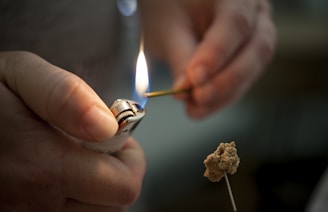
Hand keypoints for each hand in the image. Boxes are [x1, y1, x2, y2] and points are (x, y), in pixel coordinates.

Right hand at [0, 51, 145, 210]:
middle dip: (116, 174)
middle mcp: (35, 205)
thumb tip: (107, 125)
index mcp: (43, 166)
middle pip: (112, 206)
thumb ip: (66, 95)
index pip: (124, 186)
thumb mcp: (20, 75)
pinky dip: (74, 200)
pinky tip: (57, 178)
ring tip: (75, 161)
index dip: (131, 159)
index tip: (118, 138)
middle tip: (96, 149)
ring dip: (95, 190)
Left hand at [140, 0, 275, 118]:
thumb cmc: (170, 8)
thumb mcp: (168, 29)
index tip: (195, 79)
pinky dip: (224, 95)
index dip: (217, 54)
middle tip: (198, 98)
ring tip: (196, 109)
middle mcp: (255, 12)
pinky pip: (244, 78)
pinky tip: (203, 106)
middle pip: (255, 49)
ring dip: (225, 94)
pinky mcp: (249, 55)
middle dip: (225, 80)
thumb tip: (186, 92)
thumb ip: (180, 58)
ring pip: (253, 68)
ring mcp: (258, 33)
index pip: (235, 23)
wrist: (176, 7)